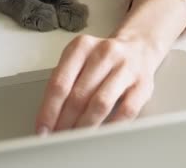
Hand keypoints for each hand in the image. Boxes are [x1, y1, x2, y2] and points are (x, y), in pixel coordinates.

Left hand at [35, 34, 163, 132]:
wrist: (138, 47)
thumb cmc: (102, 58)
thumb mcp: (78, 59)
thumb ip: (64, 81)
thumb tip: (48, 116)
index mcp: (82, 46)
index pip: (59, 83)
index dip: (48, 110)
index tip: (42, 128)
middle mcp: (104, 53)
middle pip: (78, 95)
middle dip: (64, 122)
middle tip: (56, 137)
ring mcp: (126, 68)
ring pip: (100, 104)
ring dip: (84, 126)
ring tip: (75, 138)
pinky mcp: (143, 84)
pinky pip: (126, 111)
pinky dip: (111, 126)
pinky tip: (100, 134)